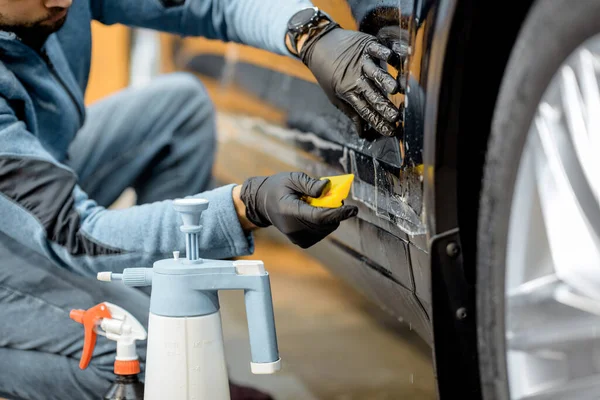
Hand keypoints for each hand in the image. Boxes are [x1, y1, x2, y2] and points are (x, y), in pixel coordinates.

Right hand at [239, 172, 357, 247]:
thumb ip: (309, 184)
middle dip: (335, 211)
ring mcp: (297, 237)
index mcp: (290, 211)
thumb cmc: (278, 187)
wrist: (262, 204)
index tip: (353, 209)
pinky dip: (325, 223)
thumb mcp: (292, 178)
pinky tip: (315, 213)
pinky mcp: (301, 242)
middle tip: (334, 197)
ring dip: (330, 217)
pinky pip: (321, 233)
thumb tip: (327, 188)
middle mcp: (294, 228)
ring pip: (326, 229)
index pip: (319, 217)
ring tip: (319, 204)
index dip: (338, 213)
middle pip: (325, 224)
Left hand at [299, 26, 401, 137]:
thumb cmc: (328, 73)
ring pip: (375, 73)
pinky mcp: (365, 45)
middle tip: (396, 116)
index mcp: (348, 92)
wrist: (318, 45)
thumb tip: (362, 133)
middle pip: (372, 95)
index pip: (365, 110)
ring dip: (385, 81)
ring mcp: (361, 61)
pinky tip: (392, 58)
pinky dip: (383, 53)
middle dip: (384, 106)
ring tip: (395, 89)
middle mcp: (355, 78)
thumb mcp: (334, 96)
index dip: (377, 121)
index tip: (390, 131)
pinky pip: (375, 50)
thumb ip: (351, 113)